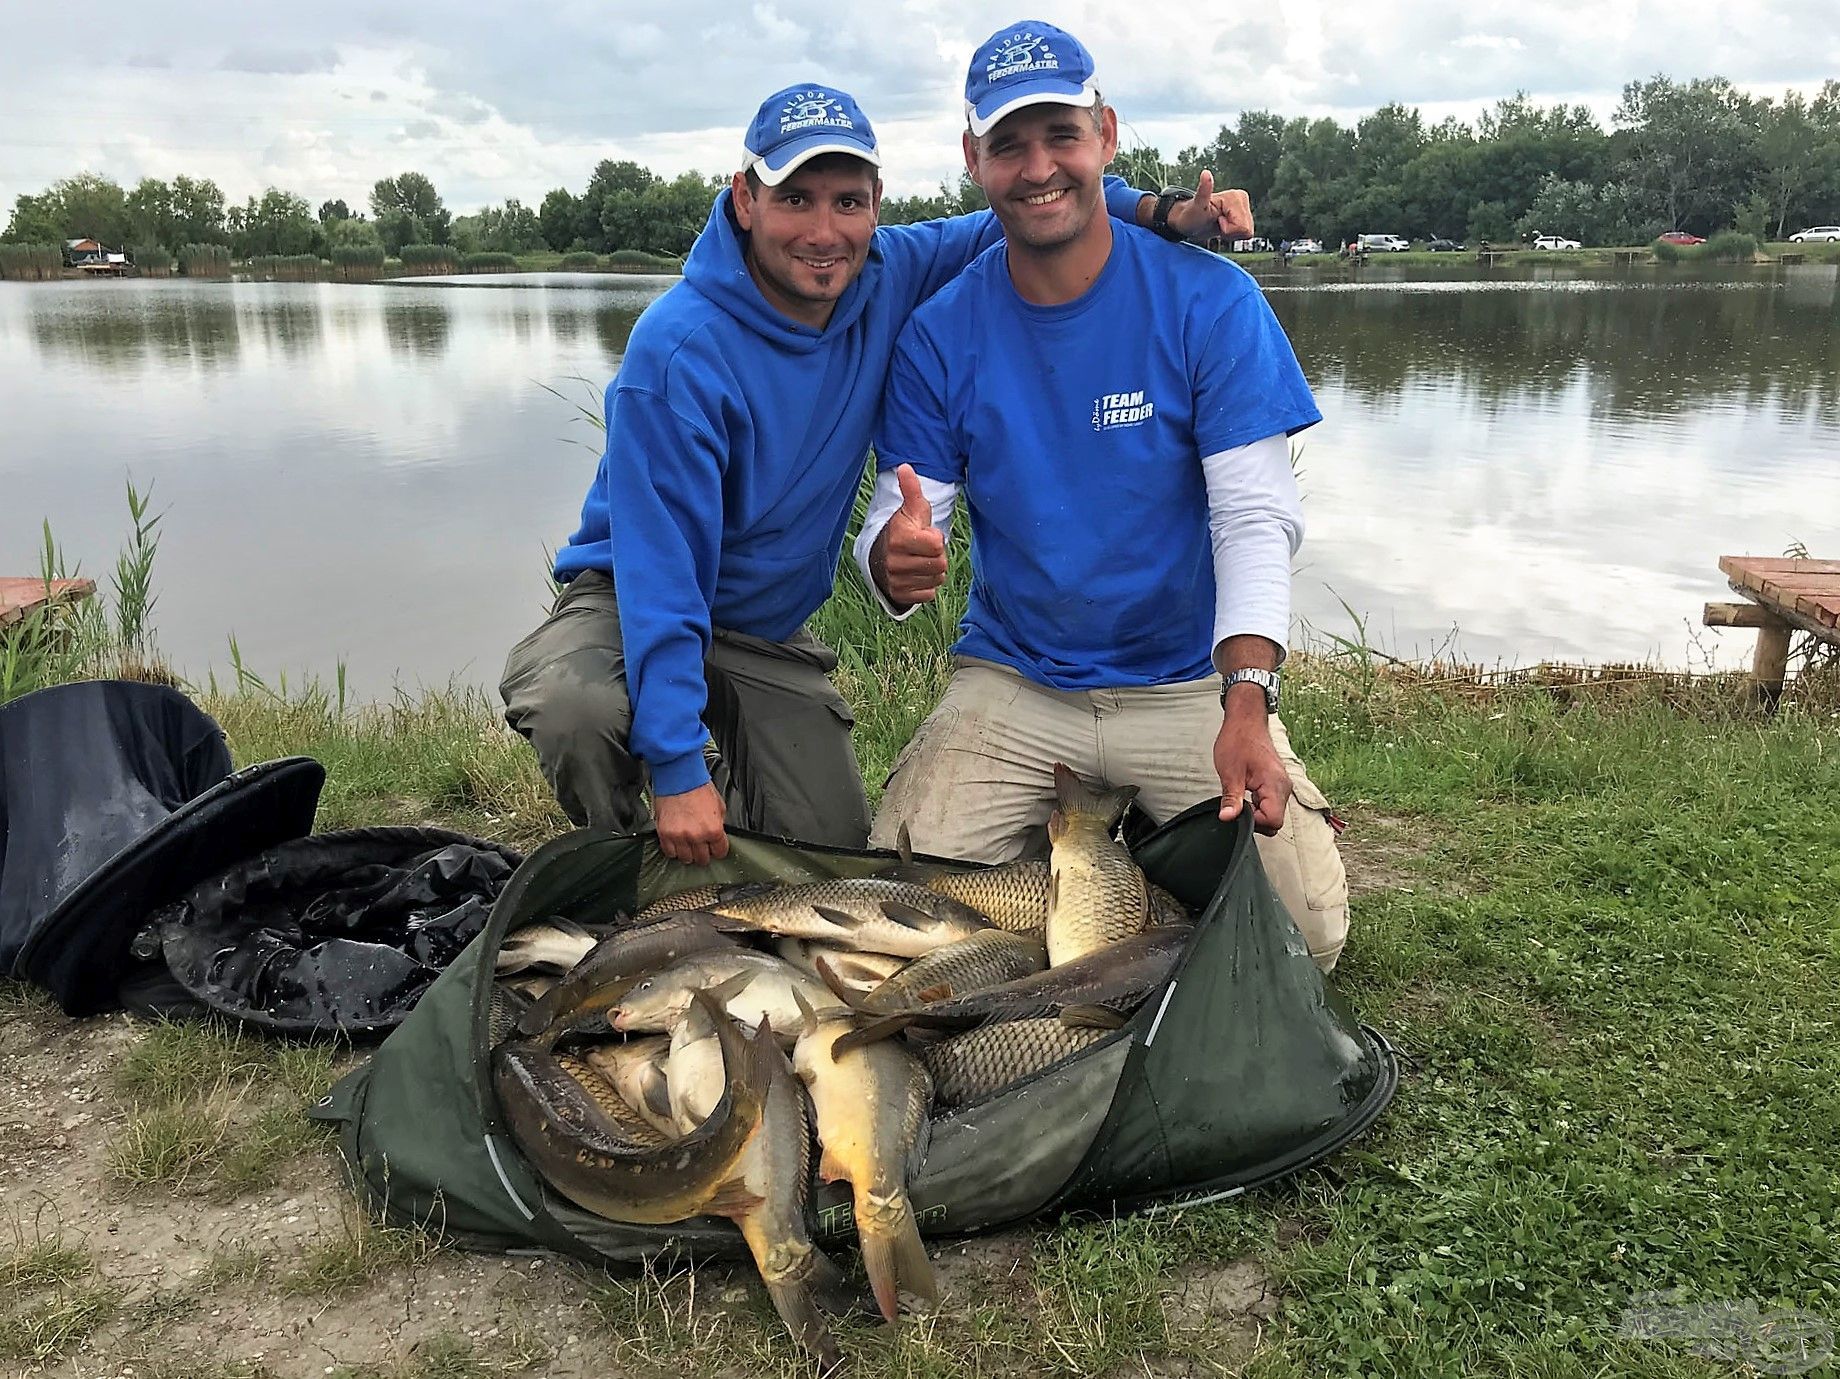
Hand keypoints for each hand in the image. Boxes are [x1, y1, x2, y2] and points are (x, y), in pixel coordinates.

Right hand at [653, 781, 728, 865]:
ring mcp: (679, 836)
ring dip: (688, 853)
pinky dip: (674, 850)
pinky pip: (669, 852)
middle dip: (704, 854)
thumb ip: (718, 824)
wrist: (679, 776)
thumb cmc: (699, 787)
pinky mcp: (664, 833)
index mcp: (713, 829)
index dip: (718, 850)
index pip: (720, 852)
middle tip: (702, 847)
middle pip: (702, 859)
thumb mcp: (719, 806)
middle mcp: (697, 836)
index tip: (715, 848)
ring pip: (685, 859)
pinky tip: (677, 843)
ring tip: (688, 845)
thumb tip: (717, 836)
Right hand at [869, 464, 947, 605]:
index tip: (925, 535)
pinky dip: (927, 586)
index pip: (937, 545)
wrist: (880, 556)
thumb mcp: (910, 510)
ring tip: (921, 561)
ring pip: (936, 580)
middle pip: (939, 564)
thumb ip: (911, 490)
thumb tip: (905, 467)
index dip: (936, 539)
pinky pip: (928, 594)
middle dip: (937, 556)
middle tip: (924, 550)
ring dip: (933, 571)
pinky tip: (917, 575)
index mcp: (899, 539)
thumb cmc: (903, 529)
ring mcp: (896, 580)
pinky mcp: (900, 595)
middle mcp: (895, 562)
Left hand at [1164, 170, 1253, 242]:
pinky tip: (1223, 227)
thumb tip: (1205, 173)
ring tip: (1219, 225)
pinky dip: (1233, 234)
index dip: (1228, 230)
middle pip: (1246, 230)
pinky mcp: (1244, 215)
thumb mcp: (1196, 206)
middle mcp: (1242, 199)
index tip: (1217, 221)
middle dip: (1231, 232)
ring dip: (1231, 234)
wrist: (1190, 222)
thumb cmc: (1191, 215)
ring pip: (1246, 233)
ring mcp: (1244, 207)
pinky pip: (1245, 234)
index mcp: (1235, 196)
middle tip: (1217, 223)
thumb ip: (1203, 191)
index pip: (1242, 227)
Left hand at [1214, 692, 1290, 833]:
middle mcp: (1284, 786)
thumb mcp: (1230, 772)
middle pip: (1274, 821)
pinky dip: (1258, 804)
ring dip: (1255, 811)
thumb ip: (1231, 798)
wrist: (1246, 721)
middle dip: (1254, 819)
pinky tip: (1246, 793)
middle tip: (1237, 804)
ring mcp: (1282, 785)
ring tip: (1240, 795)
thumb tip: (1228, 818)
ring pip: (1272, 813)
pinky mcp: (1276, 783)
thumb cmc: (1238, 740)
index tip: (1238, 810)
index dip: (1253, 822)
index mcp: (1275, 784)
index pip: (1273, 821)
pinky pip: (1270, 803)